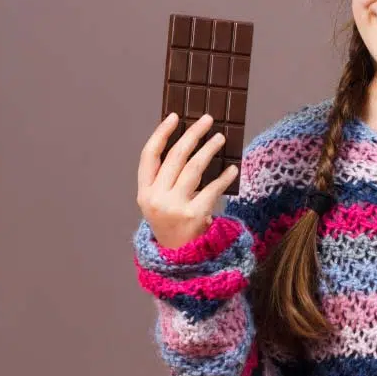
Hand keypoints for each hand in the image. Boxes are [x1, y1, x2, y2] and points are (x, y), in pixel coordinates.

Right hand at [136, 113, 237, 249]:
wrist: (179, 258)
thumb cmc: (173, 224)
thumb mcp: (160, 202)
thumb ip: (167, 179)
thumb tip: (190, 143)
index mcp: (144, 192)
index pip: (149, 155)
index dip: (161, 133)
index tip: (175, 117)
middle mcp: (155, 198)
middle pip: (175, 157)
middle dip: (192, 134)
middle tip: (207, 120)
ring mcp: (173, 207)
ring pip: (194, 168)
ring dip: (209, 149)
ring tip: (220, 137)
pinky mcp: (193, 215)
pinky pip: (212, 188)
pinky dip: (224, 176)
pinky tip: (232, 168)